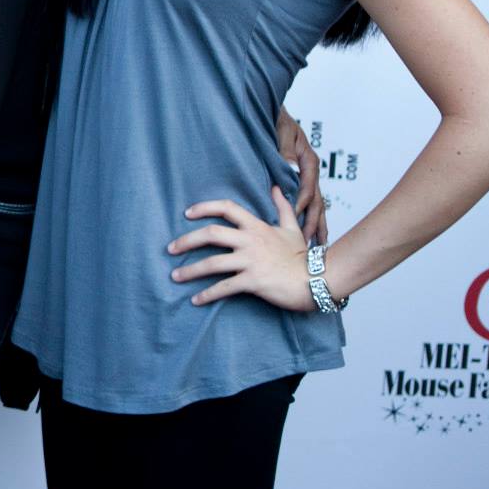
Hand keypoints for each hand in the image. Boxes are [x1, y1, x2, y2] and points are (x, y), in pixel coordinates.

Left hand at [168, 187, 313, 311]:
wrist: (319, 279)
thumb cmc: (304, 257)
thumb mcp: (293, 228)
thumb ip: (282, 208)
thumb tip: (276, 188)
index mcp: (256, 226)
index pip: (226, 207)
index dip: (204, 208)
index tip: (187, 213)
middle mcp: (250, 241)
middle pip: (210, 234)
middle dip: (186, 241)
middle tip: (170, 248)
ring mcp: (251, 261)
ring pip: (212, 263)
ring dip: (190, 271)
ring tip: (175, 276)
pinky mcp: (253, 282)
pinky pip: (224, 288)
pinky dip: (207, 295)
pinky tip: (196, 300)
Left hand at [275, 107, 327, 244]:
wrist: (276, 114)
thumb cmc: (278, 119)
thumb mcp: (282, 130)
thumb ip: (286, 148)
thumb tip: (291, 167)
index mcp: (308, 160)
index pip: (308, 184)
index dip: (303, 200)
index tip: (297, 215)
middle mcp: (310, 172)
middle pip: (317, 201)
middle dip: (314, 222)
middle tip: (311, 244)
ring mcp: (308, 178)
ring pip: (316, 206)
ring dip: (317, 226)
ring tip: (319, 248)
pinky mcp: (301, 183)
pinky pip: (309, 205)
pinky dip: (311, 220)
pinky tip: (310, 236)